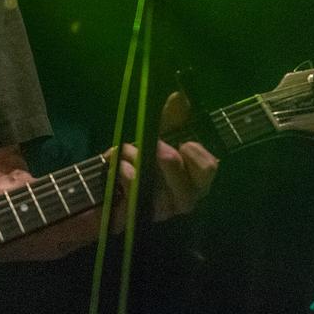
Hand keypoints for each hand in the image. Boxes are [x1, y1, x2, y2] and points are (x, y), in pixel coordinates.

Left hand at [104, 91, 218, 231]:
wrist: (104, 183)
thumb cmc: (139, 159)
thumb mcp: (156, 133)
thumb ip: (172, 117)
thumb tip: (180, 96)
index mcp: (193, 179)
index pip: (209, 170)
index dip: (198, 156)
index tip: (185, 143)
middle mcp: (180, 200)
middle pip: (188, 189)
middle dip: (168, 162)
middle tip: (154, 145)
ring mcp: (159, 213)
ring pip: (159, 193)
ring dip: (139, 162)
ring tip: (126, 150)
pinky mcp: (134, 217)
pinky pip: (134, 197)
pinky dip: (125, 174)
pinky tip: (117, 165)